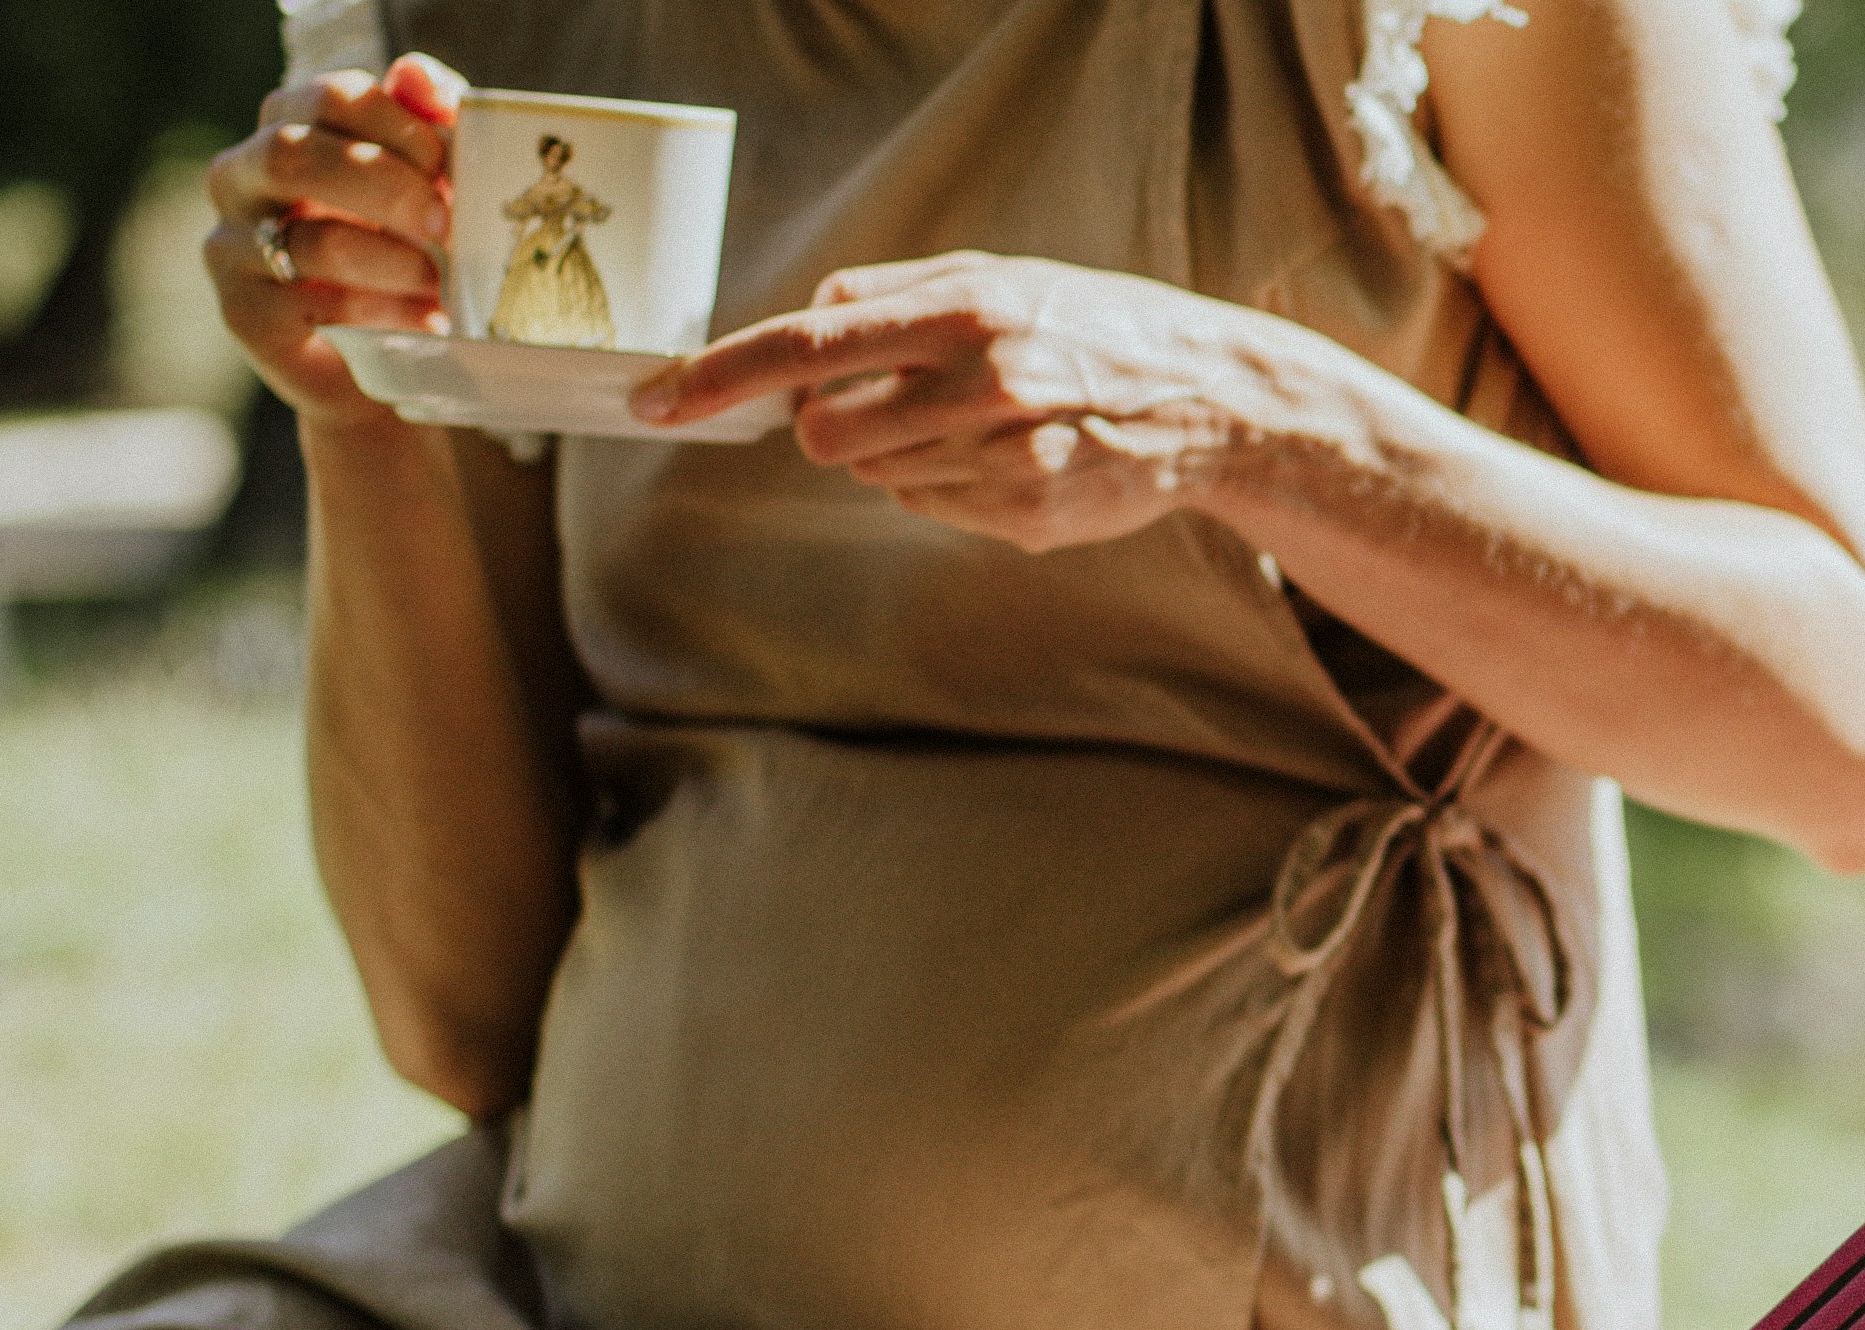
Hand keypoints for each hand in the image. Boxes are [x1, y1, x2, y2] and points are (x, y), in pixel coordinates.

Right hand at [202, 56, 459, 422]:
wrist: (393, 358)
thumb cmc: (409, 253)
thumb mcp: (431, 185)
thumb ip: (429, 123)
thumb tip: (417, 75)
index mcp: (288, 127)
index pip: (328, 97)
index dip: (396, 125)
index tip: (447, 164)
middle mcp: (242, 176)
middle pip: (295, 154)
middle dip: (385, 186)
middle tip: (446, 223)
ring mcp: (232, 245)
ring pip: (313, 240)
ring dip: (394, 263)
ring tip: (439, 285)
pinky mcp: (242, 313)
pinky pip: (310, 305)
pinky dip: (375, 312)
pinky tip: (411, 324)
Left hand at [635, 254, 1354, 550]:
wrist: (1207, 399)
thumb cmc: (1091, 327)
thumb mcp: (998, 277)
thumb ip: (895, 292)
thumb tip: (809, 317)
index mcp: (965, 309)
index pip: (811, 343)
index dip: (724, 375)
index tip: (656, 400)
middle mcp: (983, 384)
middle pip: (828, 432)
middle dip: (835, 424)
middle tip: (897, 404)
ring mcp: (1007, 458)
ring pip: (879, 476)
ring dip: (902, 455)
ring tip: (980, 426)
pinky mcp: (1027, 516)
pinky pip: (932, 509)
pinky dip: (948, 487)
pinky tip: (1010, 459)